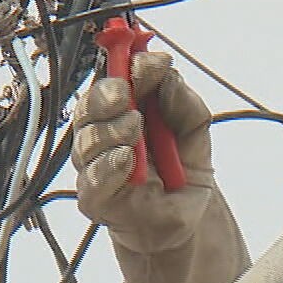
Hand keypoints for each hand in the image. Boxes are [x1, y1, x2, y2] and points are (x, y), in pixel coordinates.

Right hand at [72, 51, 216, 254]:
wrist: (185, 220)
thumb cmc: (181, 170)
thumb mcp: (194, 130)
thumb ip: (183, 101)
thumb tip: (168, 74)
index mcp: (123, 110)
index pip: (112, 79)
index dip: (125, 65)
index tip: (149, 63)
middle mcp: (103, 134)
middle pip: (89, 107)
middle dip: (108, 94)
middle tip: (128, 93)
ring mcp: (95, 167)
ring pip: (87, 140)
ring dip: (112, 129)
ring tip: (135, 128)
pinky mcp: (95, 198)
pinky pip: (92, 179)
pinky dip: (108, 165)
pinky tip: (124, 157)